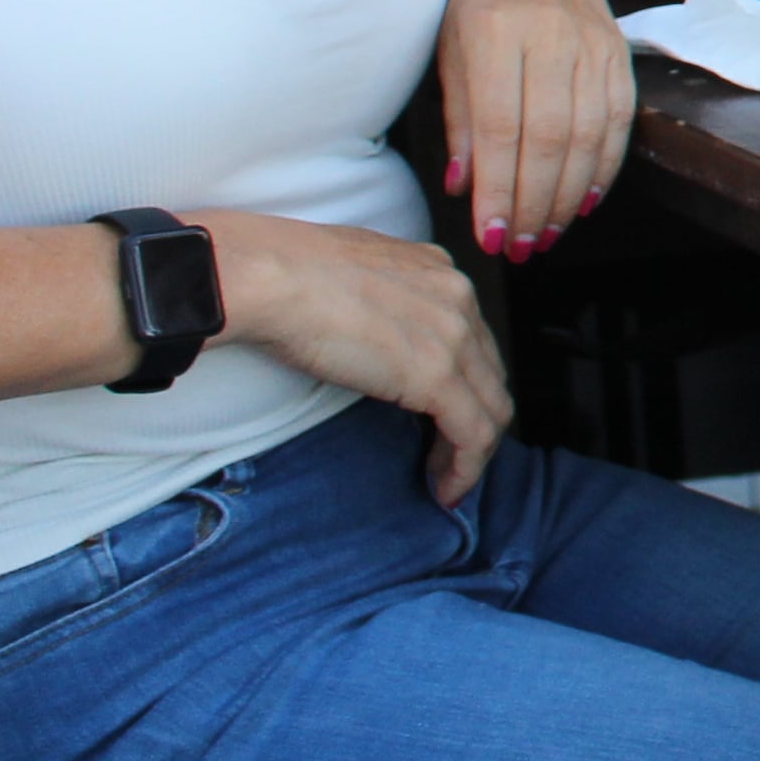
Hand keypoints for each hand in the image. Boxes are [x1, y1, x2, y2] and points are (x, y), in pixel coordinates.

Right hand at [210, 210, 514, 506]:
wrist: (268, 277)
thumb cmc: (283, 273)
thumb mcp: (351, 274)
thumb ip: (378, 298)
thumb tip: (370, 327)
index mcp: (438, 271)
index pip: (472, 337)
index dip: (464, 383)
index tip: (442, 416)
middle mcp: (459, 298)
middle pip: (489, 373)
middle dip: (474, 418)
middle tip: (446, 455)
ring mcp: (454, 337)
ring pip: (492, 408)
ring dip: (473, 452)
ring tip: (445, 480)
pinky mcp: (436, 377)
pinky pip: (473, 434)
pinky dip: (466, 469)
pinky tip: (445, 489)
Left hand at [434, 0, 629, 259]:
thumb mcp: (445, 48)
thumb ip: (458, 117)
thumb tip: (465, 187)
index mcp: (495, 29)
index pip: (500, 128)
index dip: (498, 189)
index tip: (489, 236)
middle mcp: (551, 33)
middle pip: (550, 138)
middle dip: (535, 203)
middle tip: (519, 248)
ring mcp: (592, 39)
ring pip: (589, 134)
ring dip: (569, 194)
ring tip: (547, 234)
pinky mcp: (618, 47)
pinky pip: (619, 118)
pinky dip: (605, 165)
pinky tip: (584, 199)